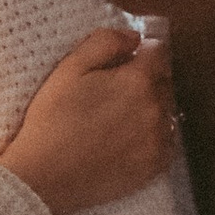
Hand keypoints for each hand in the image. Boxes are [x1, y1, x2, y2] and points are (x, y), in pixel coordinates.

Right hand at [0, 23, 175, 214]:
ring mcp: (159, 139)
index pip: (160, 52)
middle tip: (118, 89)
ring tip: (122, 117)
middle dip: (148, 79)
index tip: (129, 58)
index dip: (144, 51)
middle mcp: (157, 108)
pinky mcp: (156, 166)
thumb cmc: (52, 119)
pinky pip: (168, 141)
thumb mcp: (69, 68)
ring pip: (168, 112)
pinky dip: (155, 136)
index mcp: (138, 80)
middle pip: (165, 82)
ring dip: (153, 108)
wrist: (45, 177)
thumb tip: (135, 36)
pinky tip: (130, 139)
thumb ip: (105, 42)